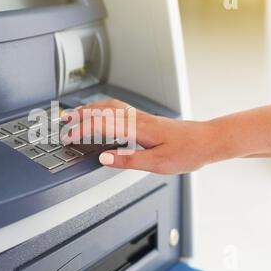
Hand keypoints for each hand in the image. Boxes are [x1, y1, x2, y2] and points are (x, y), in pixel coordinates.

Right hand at [69, 99, 214, 174]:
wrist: (207, 140)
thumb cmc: (187, 152)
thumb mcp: (157, 164)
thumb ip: (128, 160)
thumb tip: (103, 157)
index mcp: (137, 129)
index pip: (102, 125)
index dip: (81, 130)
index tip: (68, 137)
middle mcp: (137, 119)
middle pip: (102, 110)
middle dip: (79, 115)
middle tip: (63, 120)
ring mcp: (141, 117)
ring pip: (109, 106)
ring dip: (89, 109)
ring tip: (75, 114)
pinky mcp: (145, 119)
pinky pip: (118, 109)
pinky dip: (102, 109)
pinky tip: (101, 114)